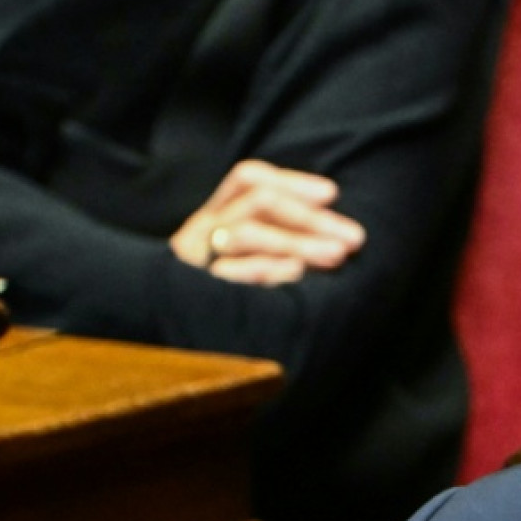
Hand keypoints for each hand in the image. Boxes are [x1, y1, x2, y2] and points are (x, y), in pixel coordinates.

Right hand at [172, 159, 364, 285]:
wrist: (166, 342)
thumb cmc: (223, 299)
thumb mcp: (247, 258)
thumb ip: (278, 237)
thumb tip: (336, 232)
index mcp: (213, 216)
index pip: (247, 179)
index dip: (291, 181)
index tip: (332, 194)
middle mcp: (200, 230)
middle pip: (258, 203)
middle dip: (311, 217)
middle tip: (354, 238)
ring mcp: (192, 259)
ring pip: (247, 232)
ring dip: (298, 240)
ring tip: (337, 255)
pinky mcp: (191, 291)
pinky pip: (230, 273)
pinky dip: (267, 269)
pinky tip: (297, 271)